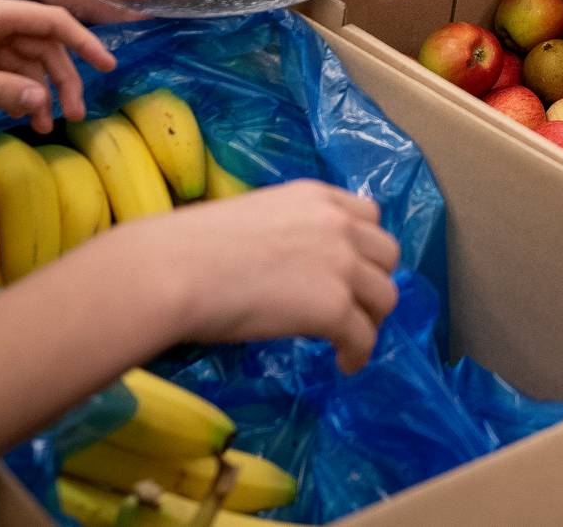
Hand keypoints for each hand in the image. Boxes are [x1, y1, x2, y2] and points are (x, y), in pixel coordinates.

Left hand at [0, 0, 116, 133]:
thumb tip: (44, 104)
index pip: (52, 21)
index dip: (84, 42)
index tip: (108, 68)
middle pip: (42, 44)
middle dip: (63, 78)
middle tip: (76, 116)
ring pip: (22, 59)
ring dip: (38, 89)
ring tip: (46, 127)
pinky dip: (13, 89)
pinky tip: (18, 114)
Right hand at [106, 182, 401, 371]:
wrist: (177, 271)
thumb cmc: (191, 247)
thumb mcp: (253, 220)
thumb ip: (285, 233)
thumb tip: (285, 264)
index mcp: (315, 196)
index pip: (368, 215)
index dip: (364, 246)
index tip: (352, 268)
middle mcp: (338, 224)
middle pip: (386, 255)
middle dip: (374, 281)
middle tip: (354, 306)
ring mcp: (342, 264)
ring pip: (385, 296)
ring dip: (370, 319)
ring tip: (349, 340)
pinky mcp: (334, 307)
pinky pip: (364, 337)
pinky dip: (358, 354)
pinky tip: (344, 365)